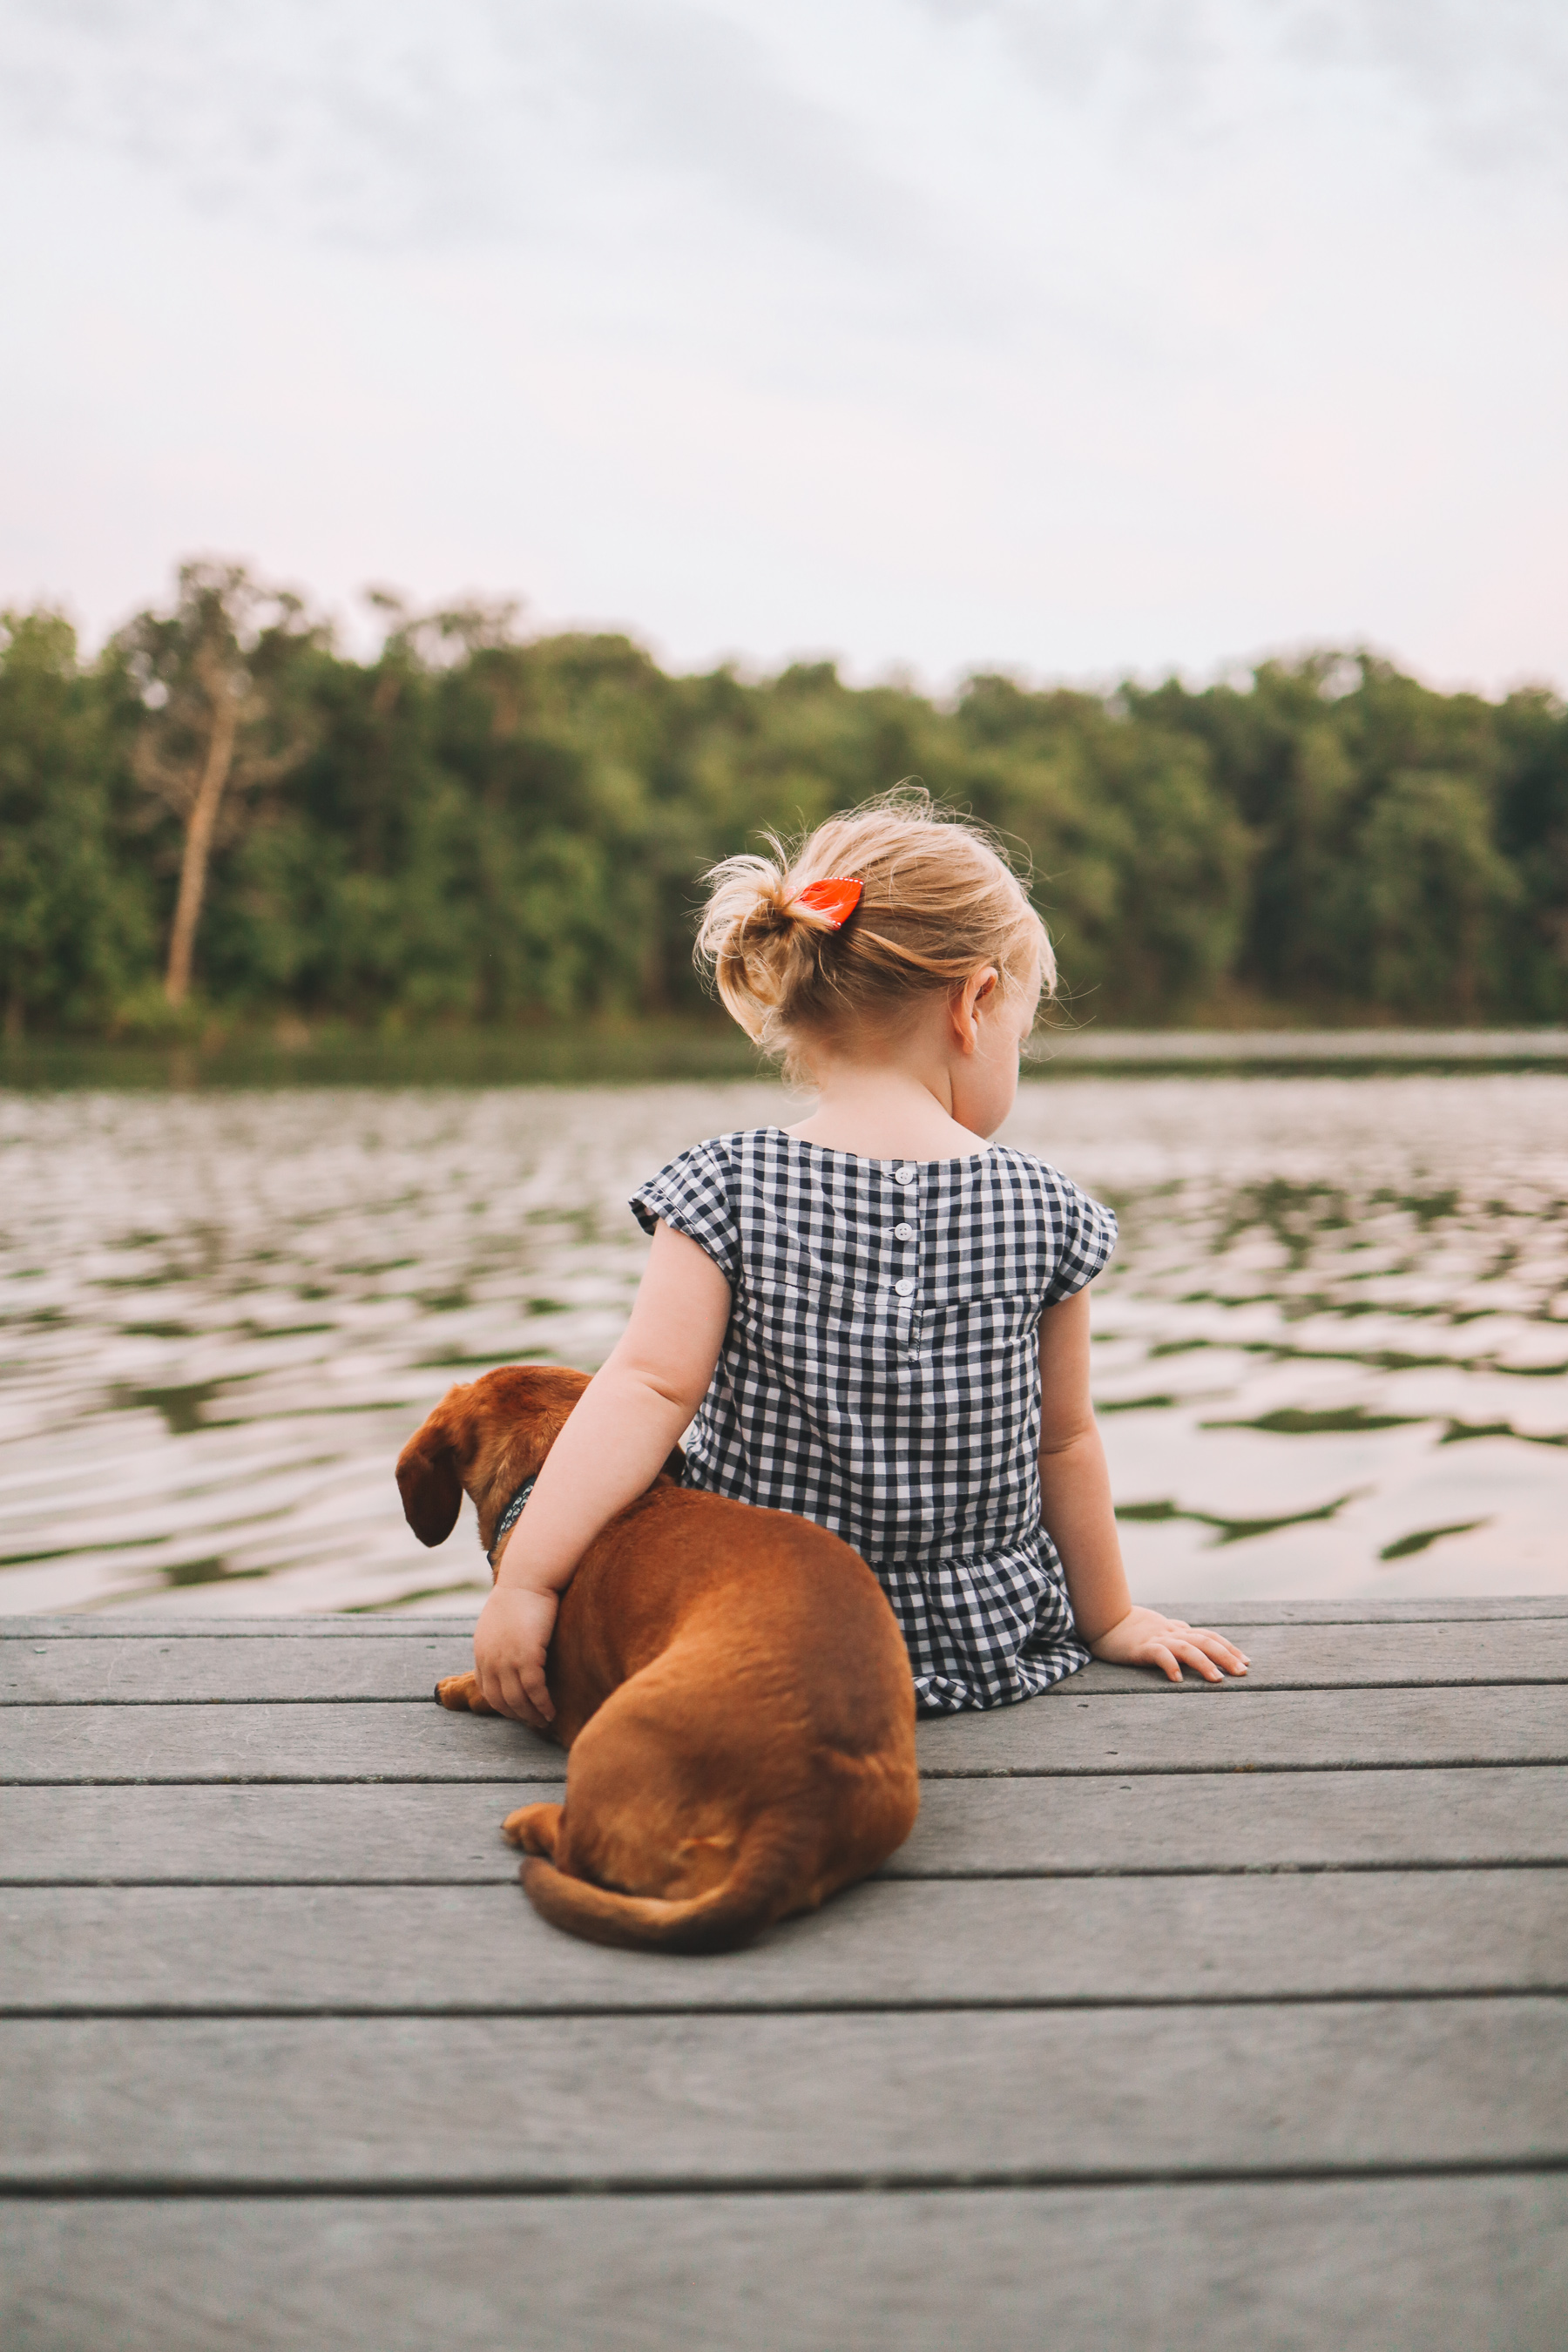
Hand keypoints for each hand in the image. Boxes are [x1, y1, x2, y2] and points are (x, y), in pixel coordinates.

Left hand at [473, 1584, 558, 1728]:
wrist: (529, 1578)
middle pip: (500, 1700)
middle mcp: (490, 1660)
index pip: (487, 1689)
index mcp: (482, 1651)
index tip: (517, 1710)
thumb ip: (500, 1639)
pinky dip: (543, 1705)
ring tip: (544, 1721)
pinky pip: (534, 1690)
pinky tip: (552, 1711)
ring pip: (517, 1700)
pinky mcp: (527, 1657)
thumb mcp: (499, 1620)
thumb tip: (510, 1648)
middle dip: (516, 1715)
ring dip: (531, 1715)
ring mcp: (507, 1660)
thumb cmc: (521, 1594)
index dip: (502, 1704)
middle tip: (532, 1722)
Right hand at [1089, 1607, 1248, 1682]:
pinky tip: (1178, 1679)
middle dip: (1227, 1656)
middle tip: (1242, 1672)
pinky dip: (1170, 1665)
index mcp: (1178, 1631)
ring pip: (1187, 1648)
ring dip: (1205, 1663)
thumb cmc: (1132, 1627)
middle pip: (1206, 1641)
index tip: (1246, 1661)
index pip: (1209, 1636)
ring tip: (1217, 1679)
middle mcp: (1172, 1633)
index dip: (1229, 1647)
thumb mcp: (1158, 1628)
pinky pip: (1159, 1655)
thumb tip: (1191, 1632)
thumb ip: (1176, 1631)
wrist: (1105, 1620)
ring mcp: (1157, 1639)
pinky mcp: (1141, 1648)